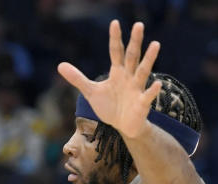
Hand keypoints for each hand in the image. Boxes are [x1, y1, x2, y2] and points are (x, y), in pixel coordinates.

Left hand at [57, 21, 161, 140]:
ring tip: (155, 44)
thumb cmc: (109, 106)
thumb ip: (77, 78)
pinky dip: (152, 90)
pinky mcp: (142, 104)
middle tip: (139, 25)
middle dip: (135, 41)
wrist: (123, 126)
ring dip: (149, 59)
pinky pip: (148, 96)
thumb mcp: (91, 91)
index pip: (116, 51)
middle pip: (132, 56)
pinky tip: (157, 84)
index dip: (115, 38)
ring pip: (143, 72)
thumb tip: (60, 65)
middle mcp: (129, 77)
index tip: (115, 23)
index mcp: (117, 72)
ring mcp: (137, 89)